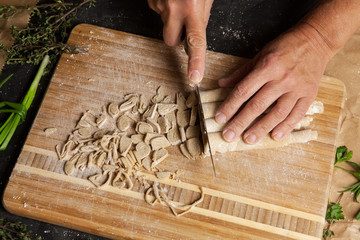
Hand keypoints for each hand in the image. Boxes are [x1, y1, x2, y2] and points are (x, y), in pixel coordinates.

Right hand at [147, 0, 213, 83]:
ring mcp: (160, 5)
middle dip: (177, 36)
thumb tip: (198, 31)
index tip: (194, 77)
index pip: (195, 41)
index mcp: (192, 7)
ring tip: (179, 0)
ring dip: (172, 18)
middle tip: (184, 21)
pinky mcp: (151, 2)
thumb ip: (201, 15)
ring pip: (165, 25)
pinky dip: (165, 6)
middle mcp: (174, 9)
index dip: (196, 61)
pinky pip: (159, 12)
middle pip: (171, 41)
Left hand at [215, 23, 333, 143]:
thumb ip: (241, 72)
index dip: (230, 105)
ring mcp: (297, 88)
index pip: (244, 90)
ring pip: (277, 112)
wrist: (316, 40)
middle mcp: (282, 78)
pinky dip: (286, 127)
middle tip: (229, 136)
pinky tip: (275, 136)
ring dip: (261, 128)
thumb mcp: (261, 54)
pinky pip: (297, 114)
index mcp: (267, 66)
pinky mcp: (310, 94)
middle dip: (241, 122)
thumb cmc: (285, 47)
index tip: (220, 118)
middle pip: (257, 105)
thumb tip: (221, 84)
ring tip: (249, 140)